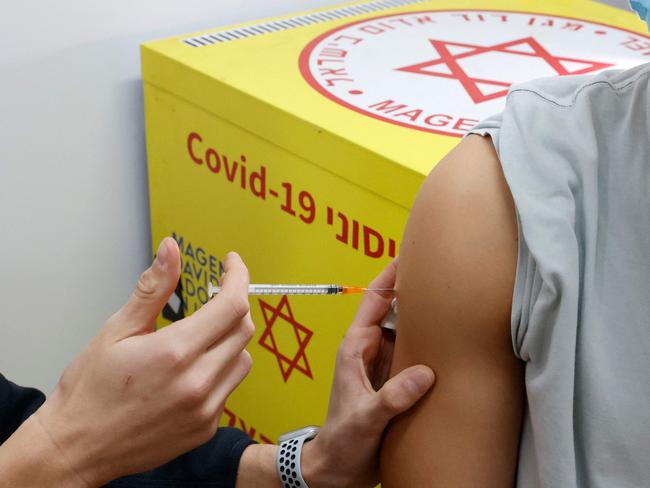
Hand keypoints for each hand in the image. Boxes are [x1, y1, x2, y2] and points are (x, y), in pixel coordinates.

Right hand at [34, 238, 254, 486]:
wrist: (76, 447)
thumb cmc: (90, 390)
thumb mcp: (116, 330)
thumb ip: (152, 289)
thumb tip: (171, 251)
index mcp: (174, 352)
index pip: (231, 305)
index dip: (237, 277)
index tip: (232, 264)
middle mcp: (197, 383)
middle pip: (243, 329)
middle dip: (234, 304)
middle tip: (215, 296)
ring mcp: (205, 409)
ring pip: (242, 359)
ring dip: (230, 339)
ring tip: (202, 335)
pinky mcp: (206, 428)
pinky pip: (230, 387)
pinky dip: (221, 370)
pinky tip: (194, 369)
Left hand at [303, 259, 434, 487]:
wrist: (339, 470)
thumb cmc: (342, 441)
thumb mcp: (365, 418)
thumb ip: (392, 397)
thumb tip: (424, 373)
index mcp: (355, 348)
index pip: (374, 301)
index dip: (390, 276)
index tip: (409, 254)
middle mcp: (370, 350)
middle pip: (394, 311)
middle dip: (414, 293)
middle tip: (442, 273)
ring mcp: (384, 365)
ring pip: (406, 332)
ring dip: (424, 320)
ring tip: (452, 302)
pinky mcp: (395, 381)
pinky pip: (414, 355)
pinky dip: (429, 346)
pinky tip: (449, 343)